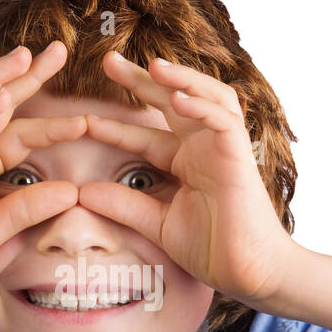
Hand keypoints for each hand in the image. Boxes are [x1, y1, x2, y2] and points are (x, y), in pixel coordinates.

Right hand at [0, 41, 84, 296]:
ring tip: (27, 54)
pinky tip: (1, 95)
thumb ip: (33, 207)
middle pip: (2, 101)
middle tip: (60, 48)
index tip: (88, 120)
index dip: (55, 125)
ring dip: (0, 74)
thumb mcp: (0, 226)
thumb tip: (73, 191)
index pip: (25, 134)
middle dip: (29, 75)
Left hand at [76, 52, 293, 305]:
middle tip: (107, 59)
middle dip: (142, 80)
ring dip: (179, 79)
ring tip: (151, 65)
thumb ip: (124, 205)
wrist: (249, 272)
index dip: (116, 127)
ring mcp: (223, 148)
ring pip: (204, 97)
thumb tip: (82, 193)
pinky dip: (202, 106)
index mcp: (186, 162)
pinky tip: (178, 99)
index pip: (146, 136)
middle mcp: (204, 148)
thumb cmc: (213, 249)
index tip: (83, 122)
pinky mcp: (240, 155)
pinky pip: (223, 120)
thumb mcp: (157, 224)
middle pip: (172, 102)